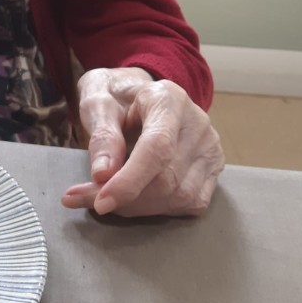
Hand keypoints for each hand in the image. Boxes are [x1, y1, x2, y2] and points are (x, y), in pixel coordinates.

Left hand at [61, 67, 224, 216]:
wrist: (133, 93)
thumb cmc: (114, 97)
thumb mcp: (97, 104)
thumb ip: (101, 136)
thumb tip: (103, 175)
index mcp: (169, 100)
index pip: (157, 148)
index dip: (129, 181)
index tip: (101, 202)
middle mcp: (197, 124)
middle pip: (168, 179)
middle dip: (126, 199)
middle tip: (88, 199)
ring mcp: (210, 148)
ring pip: (180, 197)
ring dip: (139, 208)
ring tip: (106, 198)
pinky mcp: (213, 169)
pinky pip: (191, 203)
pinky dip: (159, 209)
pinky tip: (134, 199)